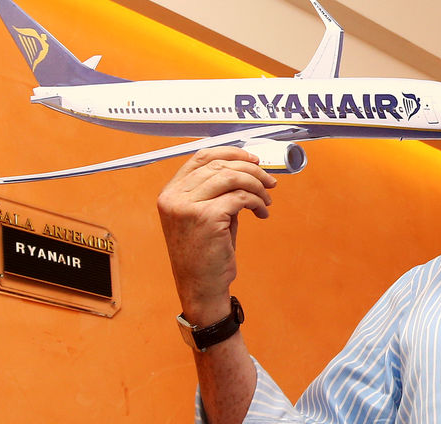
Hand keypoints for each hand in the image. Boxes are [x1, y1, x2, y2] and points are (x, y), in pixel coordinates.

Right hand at [157, 146, 276, 323]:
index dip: (231, 153)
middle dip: (251, 170)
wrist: (201, 287)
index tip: (253, 159)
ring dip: (257, 185)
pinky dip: (257, 202)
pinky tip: (262, 213)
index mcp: (171, 192)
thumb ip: (218, 190)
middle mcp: (174, 197)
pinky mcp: (206, 217)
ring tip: (267, 200)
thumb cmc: (207, 253)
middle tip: (270, 182)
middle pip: (220, 165)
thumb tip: (248, 167)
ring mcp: (187, 206)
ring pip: (232, 177)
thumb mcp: (206, 215)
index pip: (201, 157)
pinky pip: (241, 197)